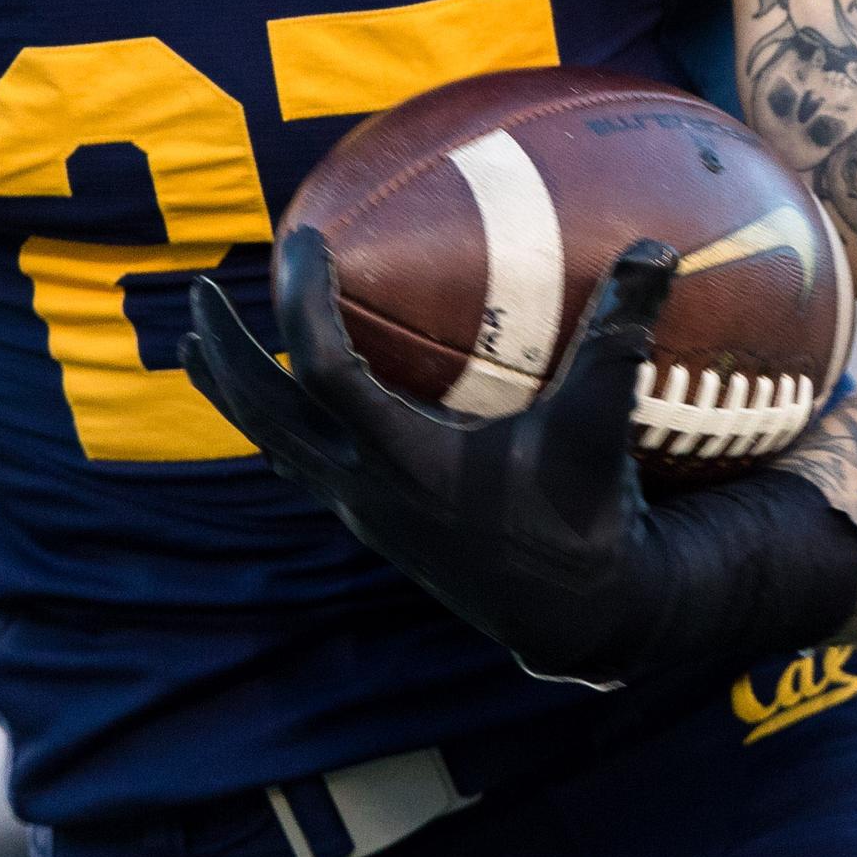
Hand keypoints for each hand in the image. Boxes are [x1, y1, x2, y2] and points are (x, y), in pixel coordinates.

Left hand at [182, 228, 678, 686]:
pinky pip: (301, 463)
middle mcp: (367, 488)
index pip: (326, 370)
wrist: (575, 615)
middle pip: (265, 414)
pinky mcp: (374, 522)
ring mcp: (364, 510)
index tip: (304, 241)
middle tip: (196, 294)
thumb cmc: (587, 515)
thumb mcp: (601, 420)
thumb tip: (660, 245)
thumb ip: (621, 333)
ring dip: (236, 392)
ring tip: (198, 346)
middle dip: (225, 354)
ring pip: (273, 444)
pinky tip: (281, 400)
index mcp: (406, 460)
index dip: (304, 302)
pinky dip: (279, 421)